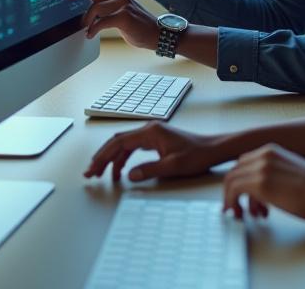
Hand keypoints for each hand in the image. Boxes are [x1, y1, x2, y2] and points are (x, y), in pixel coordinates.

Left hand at [64, 0, 159, 48]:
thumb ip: (108, 9)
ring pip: (96, 8)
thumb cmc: (139, 26)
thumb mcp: (122, 13)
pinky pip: (102, 22)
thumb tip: (90, 12)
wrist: (158, 34)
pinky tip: (90, 34)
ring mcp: (124, 4)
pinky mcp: (124, 15)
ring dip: (87, 20)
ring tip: (86, 28)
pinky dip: (93, 29)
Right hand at [84, 121, 221, 181]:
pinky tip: (120, 170)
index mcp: (150, 132)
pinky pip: (133, 148)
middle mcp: (149, 129)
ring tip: (101, 174)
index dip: (103, 157)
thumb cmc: (198, 155)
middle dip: (102, 158)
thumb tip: (129, 175)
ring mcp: (152, 134)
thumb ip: (149, 170)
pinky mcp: (156, 140)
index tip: (93, 168)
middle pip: (117, 142)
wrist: (213, 149)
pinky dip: (123, 159)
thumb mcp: (173, 166)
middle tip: (91, 173)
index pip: (118, 143)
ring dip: (111, 159)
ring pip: (124, 145)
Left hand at [222, 144, 304, 221]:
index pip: (245, 163)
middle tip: (242, 209)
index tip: (245, 198)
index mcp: (273, 151)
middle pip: (236, 170)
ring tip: (243, 215)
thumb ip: (275, 176)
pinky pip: (233, 189)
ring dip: (233, 199)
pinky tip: (242, 214)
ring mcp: (261, 167)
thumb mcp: (292, 175)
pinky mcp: (260, 183)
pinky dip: (231, 202)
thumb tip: (262, 192)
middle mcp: (265, 155)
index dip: (242, 182)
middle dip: (236, 191)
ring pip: (231, 180)